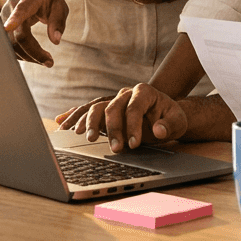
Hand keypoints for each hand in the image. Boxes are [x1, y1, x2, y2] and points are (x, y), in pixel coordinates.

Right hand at [0, 0, 67, 66]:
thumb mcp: (59, 5)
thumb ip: (58, 21)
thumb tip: (56, 41)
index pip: (21, 10)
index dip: (14, 19)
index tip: (8, 27)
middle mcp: (12, 8)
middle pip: (19, 36)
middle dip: (34, 52)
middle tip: (50, 62)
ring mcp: (3, 19)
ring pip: (12, 44)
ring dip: (28, 56)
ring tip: (45, 60)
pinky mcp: (1, 28)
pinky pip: (9, 45)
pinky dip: (22, 54)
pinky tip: (34, 56)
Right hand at [63, 84, 187, 152]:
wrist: (164, 115)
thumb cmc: (170, 118)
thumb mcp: (178, 121)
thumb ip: (170, 125)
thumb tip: (158, 130)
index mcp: (144, 91)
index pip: (134, 106)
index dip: (132, 125)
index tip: (134, 144)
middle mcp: (125, 94)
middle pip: (112, 107)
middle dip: (112, 129)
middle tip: (115, 149)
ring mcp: (112, 101)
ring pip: (95, 107)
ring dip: (88, 122)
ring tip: (83, 137)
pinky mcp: (104, 111)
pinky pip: (86, 111)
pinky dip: (74, 117)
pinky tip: (62, 124)